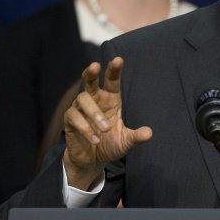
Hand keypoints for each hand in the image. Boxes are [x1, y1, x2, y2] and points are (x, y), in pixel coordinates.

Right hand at [62, 57, 151, 189]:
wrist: (92, 161)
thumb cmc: (110, 145)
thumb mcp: (125, 142)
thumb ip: (136, 137)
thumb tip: (149, 133)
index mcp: (110, 100)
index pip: (112, 81)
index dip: (114, 70)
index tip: (118, 59)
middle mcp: (95, 100)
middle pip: (90, 80)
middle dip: (91, 72)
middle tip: (95, 65)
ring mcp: (80, 109)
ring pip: (83, 99)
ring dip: (95, 113)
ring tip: (105, 129)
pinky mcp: (70, 120)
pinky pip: (74, 117)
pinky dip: (86, 128)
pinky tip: (95, 139)